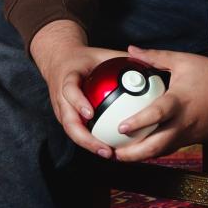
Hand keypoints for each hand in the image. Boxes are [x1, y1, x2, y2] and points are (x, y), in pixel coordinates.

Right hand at [30, 23, 127, 159]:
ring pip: (72, 132)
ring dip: (88, 145)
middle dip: (85, 138)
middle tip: (105, 148)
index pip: (69, 91)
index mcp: (67, 78)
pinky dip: (90, 141)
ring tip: (108, 153)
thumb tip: (148, 64)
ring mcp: (61, 110)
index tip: (90, 113)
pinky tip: (108, 148)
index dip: (78, 103)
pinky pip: (77, 132)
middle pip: (68, 121)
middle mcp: (60, 98)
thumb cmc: (84, 58)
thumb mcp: (100, 54)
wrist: (59, 61)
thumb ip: (121, 59)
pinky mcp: (65, 119)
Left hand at [112, 44, 207, 162]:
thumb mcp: (181, 60)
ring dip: (142, 156)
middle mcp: (183, 122)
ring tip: (122, 156)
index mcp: (179, 101)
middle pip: (156, 146)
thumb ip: (154, 57)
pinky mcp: (194, 139)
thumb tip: (131, 50)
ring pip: (163, 152)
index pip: (156, 115)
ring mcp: (189, 134)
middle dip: (133, 154)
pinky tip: (143, 149)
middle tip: (113, 154)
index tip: (120, 127)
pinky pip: (172, 148)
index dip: (137, 123)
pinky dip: (156, 151)